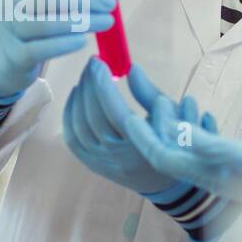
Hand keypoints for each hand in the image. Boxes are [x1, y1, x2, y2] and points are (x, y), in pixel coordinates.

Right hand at [0, 0, 116, 98]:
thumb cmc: (26, 29)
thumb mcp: (34, 6)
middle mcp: (9, 6)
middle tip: (111, 4)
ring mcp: (10, 32)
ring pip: (47, 24)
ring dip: (82, 21)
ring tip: (107, 21)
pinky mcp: (14, 57)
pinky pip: (42, 49)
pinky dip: (64, 44)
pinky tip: (83, 41)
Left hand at [63, 58, 215, 195]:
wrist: (167, 179)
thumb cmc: (172, 141)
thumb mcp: (171, 116)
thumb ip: (149, 93)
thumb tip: (131, 68)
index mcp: (142, 146)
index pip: (115, 112)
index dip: (103, 85)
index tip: (99, 62)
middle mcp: (119, 158)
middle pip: (93, 118)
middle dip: (89, 86)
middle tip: (91, 63)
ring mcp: (103, 164)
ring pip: (79, 128)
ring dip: (78, 98)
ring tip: (85, 77)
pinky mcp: (93, 166)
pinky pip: (73, 140)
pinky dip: (69, 116)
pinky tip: (75, 96)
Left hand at [101, 68, 241, 215]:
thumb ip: (210, 145)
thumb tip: (180, 132)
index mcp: (201, 173)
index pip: (158, 155)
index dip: (140, 134)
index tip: (126, 112)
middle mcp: (204, 172)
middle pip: (167, 145)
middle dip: (153, 120)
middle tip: (146, 92)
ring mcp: (217, 168)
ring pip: (184, 142)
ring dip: (173, 119)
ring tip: (166, 95)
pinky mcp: (231, 162)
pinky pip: (203, 141)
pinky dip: (196, 123)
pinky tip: (199, 108)